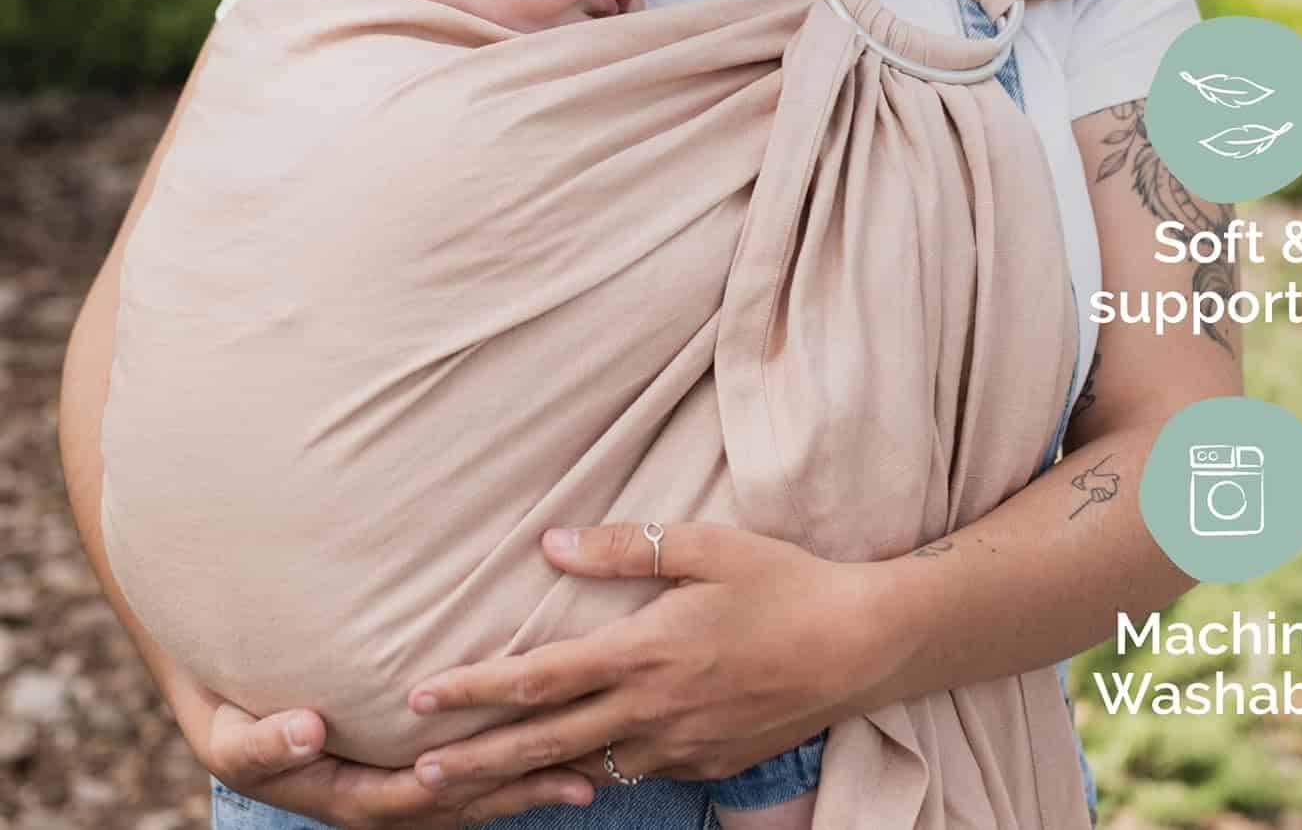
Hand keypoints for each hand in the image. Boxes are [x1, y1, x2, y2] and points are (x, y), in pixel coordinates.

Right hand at [169, 671, 595, 828]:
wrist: (221, 686)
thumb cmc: (225, 704)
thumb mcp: (224, 733)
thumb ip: (262, 742)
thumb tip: (309, 730)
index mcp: (338, 795)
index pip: (408, 802)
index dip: (456, 789)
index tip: (511, 773)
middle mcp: (373, 795)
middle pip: (455, 805)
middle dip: (515, 793)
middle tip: (580, 780)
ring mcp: (392, 778)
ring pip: (468, 792)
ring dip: (525, 783)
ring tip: (591, 771)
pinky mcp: (409, 754)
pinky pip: (464, 766)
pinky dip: (508, 760)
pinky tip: (557, 743)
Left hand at [401, 522, 877, 812]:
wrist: (857, 646)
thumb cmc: (782, 584)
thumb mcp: (707, 547)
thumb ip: (626, 547)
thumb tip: (553, 544)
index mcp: (644, 651)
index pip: (540, 676)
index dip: (474, 688)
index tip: (420, 695)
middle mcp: (651, 710)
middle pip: (545, 743)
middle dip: (475, 760)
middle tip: (414, 777)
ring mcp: (678, 746)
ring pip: (583, 769)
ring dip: (521, 778)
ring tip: (471, 787)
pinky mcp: (705, 765)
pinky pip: (634, 773)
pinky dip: (589, 777)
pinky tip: (570, 776)